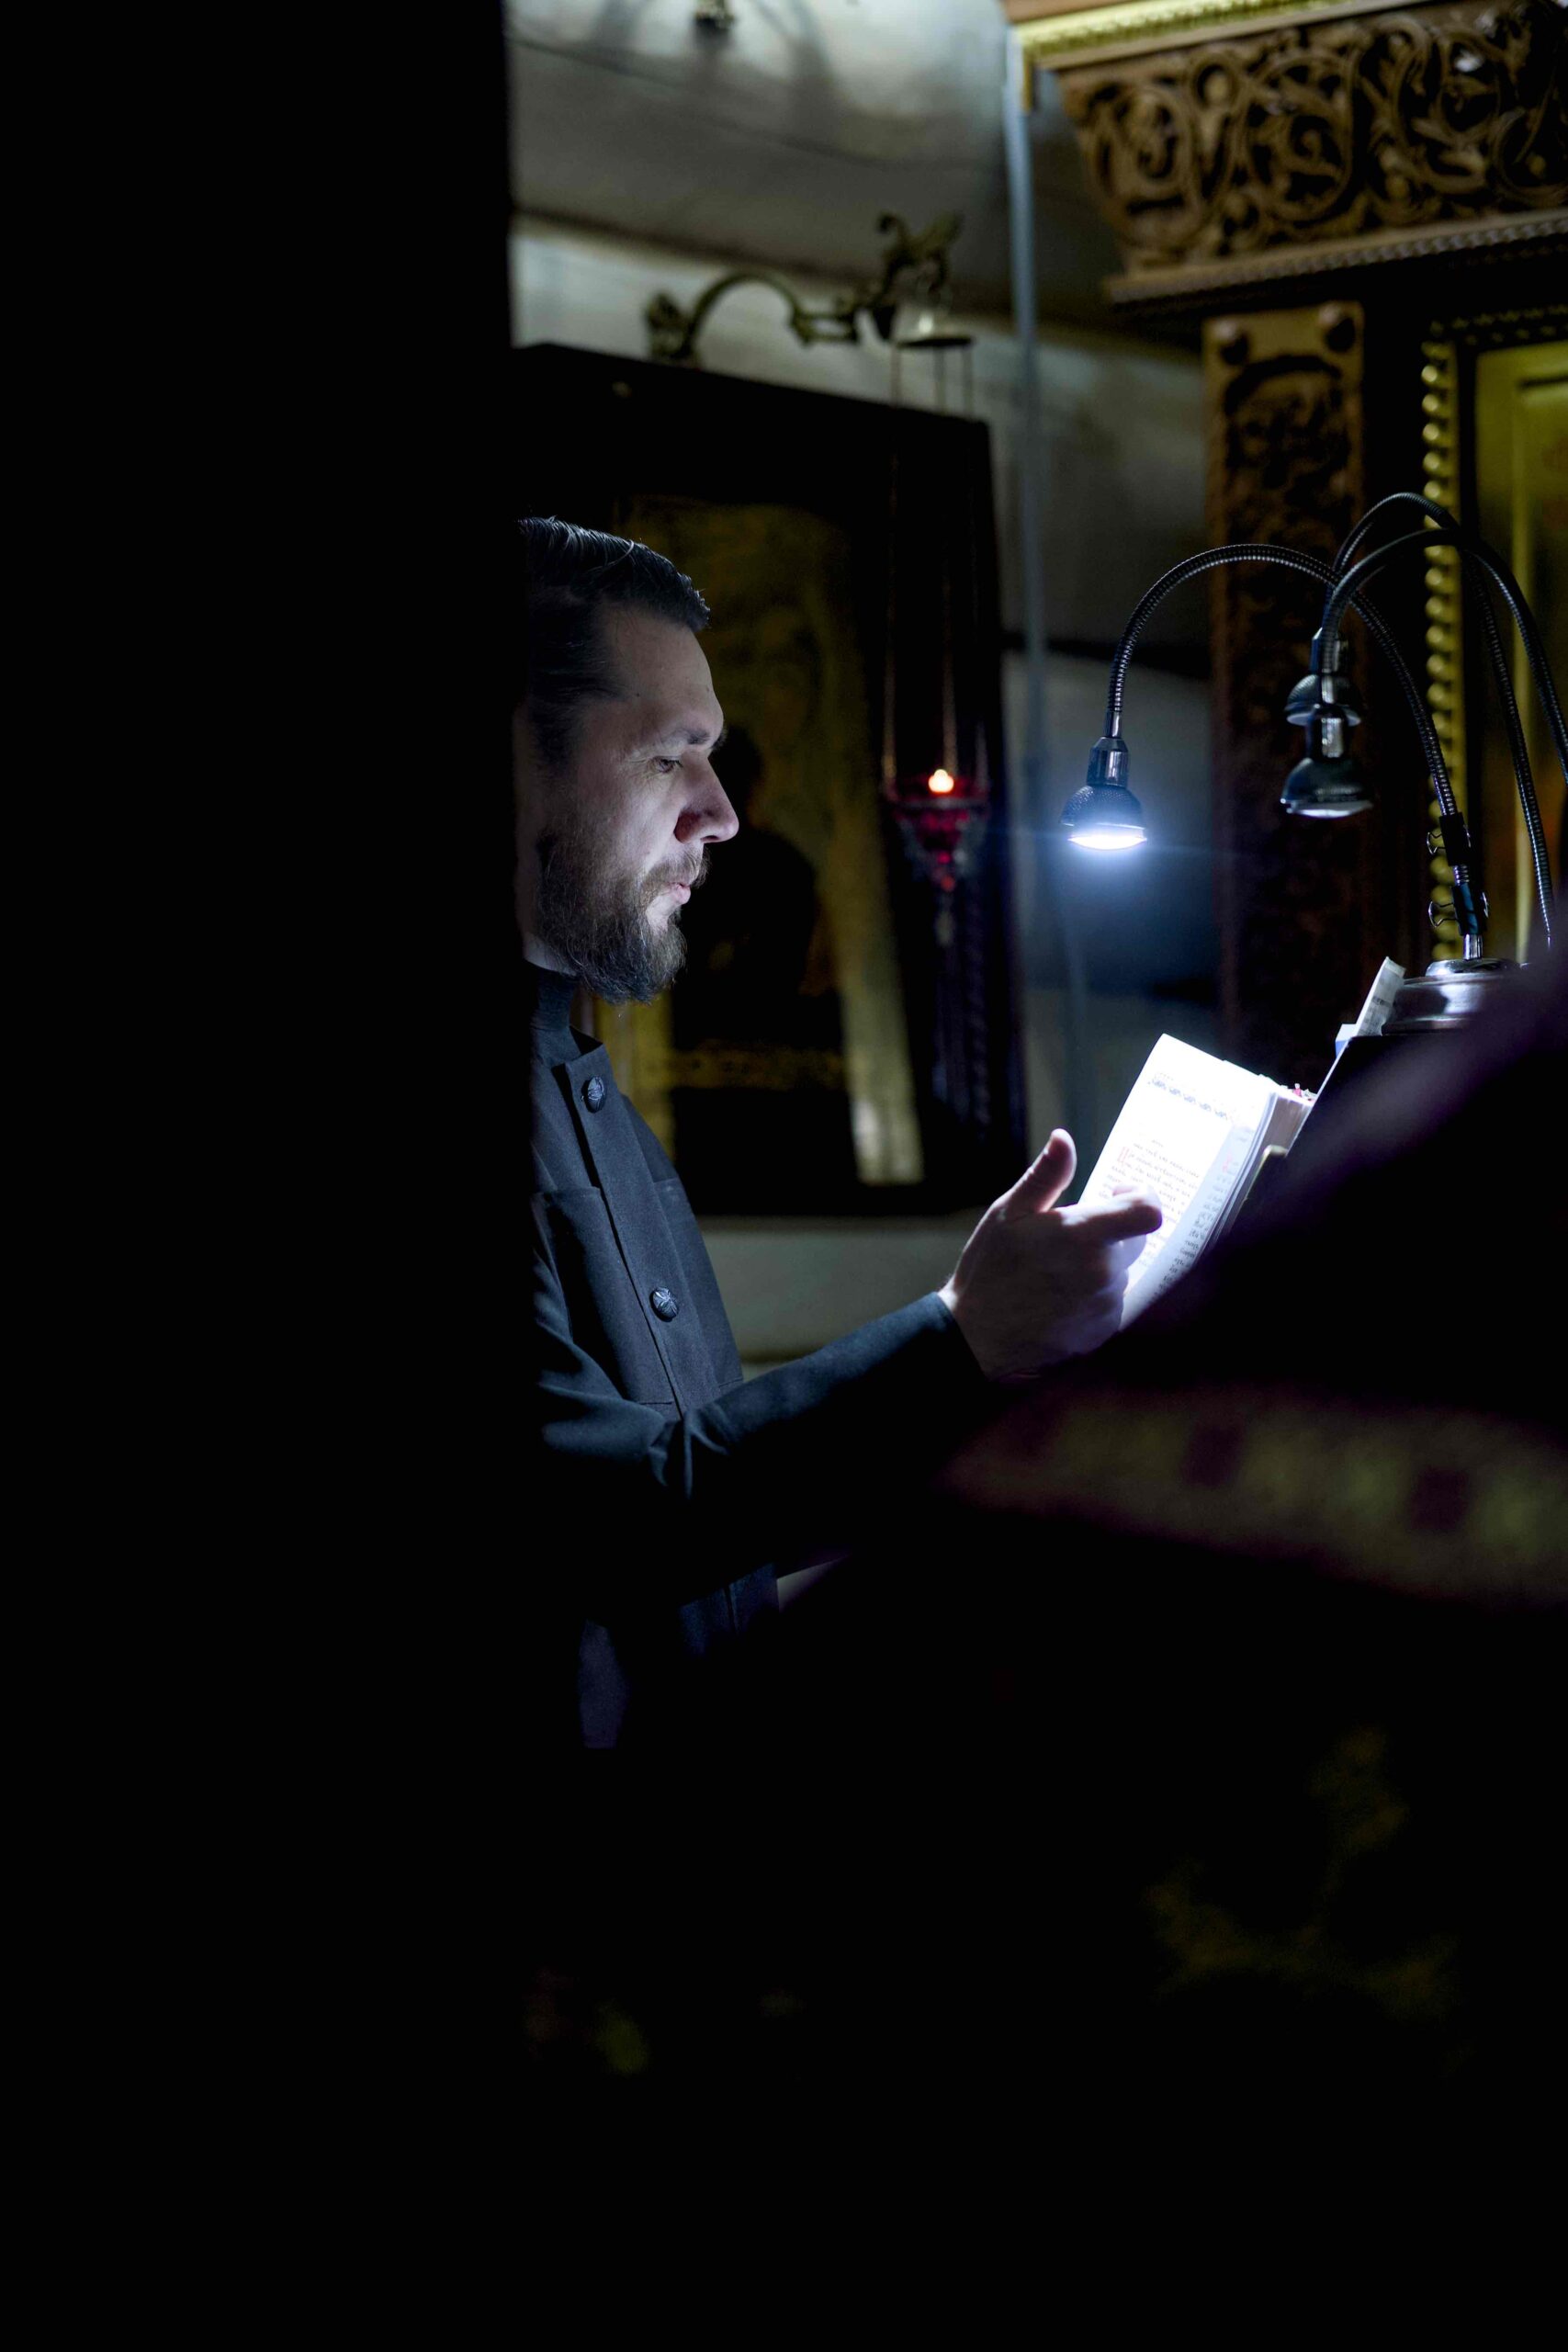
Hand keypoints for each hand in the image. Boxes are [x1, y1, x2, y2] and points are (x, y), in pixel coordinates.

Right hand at [938, 1131, 1161, 1379]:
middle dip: (1112, 1231)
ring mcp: (1105, 1305)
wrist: (976, 1336)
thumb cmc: (989, 1268)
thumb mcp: (1009, 1213)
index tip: (1116, 1195)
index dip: (1141, 1197)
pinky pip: (1113, 1302)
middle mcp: (1103, 1272)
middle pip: (1136, 1239)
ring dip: (1101, 1264)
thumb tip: (1064, 1138)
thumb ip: (1046, 1175)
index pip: (1148, 1211)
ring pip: (1121, 1271)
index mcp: (1083, 1236)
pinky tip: (1059, 1297)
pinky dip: (1095, 1294)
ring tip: (1057, 1271)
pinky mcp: (1103, 1331)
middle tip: (1071, 1235)